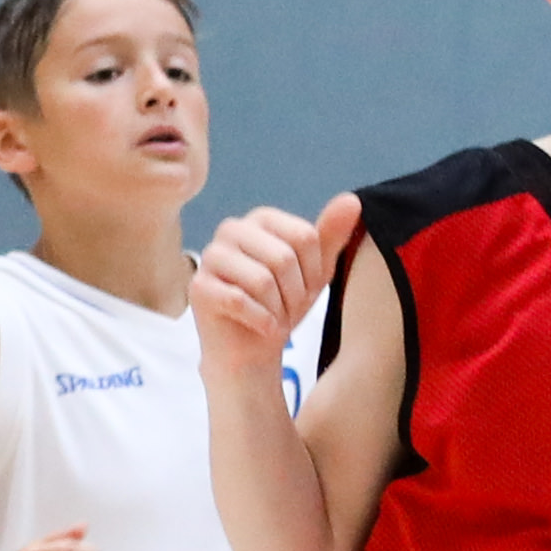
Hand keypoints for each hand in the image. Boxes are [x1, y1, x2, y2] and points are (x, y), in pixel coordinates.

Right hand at [192, 194, 361, 383]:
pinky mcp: (199, 287)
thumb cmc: (282, 305)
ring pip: (262, 280)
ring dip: (278, 309)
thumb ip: (331, 235)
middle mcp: (231, 230)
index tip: (306, 290)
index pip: (304, 236)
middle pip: (282, 257)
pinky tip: (263, 328)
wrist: (252, 349)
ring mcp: (211, 257)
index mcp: (261, 218)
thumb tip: (352, 200)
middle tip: (288, 309)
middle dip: (295, 293)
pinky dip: (261, 321)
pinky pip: (239, 301)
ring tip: (275, 317)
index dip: (314, 271)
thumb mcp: (315, 271)